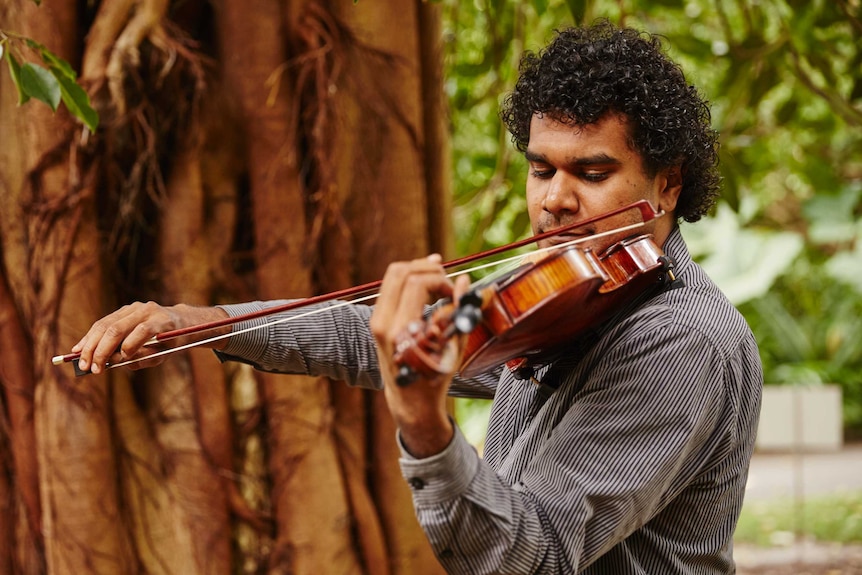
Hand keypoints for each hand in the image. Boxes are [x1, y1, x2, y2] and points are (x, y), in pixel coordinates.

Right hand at [72, 302, 228, 373]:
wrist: (177, 321)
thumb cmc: (170, 342)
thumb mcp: (164, 354)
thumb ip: (143, 358)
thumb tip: (115, 361)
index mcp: (162, 321)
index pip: (143, 330)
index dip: (130, 345)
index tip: (121, 360)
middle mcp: (146, 310)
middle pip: (117, 328)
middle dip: (101, 350)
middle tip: (91, 368)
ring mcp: (133, 308)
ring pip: (105, 324)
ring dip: (90, 345)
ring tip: (81, 362)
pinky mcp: (123, 310)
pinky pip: (102, 323)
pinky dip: (90, 337)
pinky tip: (78, 349)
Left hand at [370, 255, 470, 457]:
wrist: (410, 400)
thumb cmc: (435, 378)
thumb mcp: (452, 346)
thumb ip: (458, 311)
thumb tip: (464, 281)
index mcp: (400, 330)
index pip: (416, 284)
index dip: (440, 280)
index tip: (453, 293)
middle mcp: (383, 322)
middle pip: (400, 271)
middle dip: (427, 269)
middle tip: (446, 282)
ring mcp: (377, 320)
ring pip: (393, 275)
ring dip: (418, 271)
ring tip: (439, 280)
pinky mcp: (378, 319)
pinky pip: (391, 287)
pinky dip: (409, 279)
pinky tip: (427, 282)